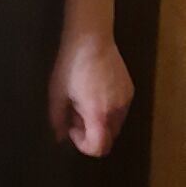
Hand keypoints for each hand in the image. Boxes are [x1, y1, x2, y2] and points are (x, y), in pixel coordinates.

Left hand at [47, 34, 133, 156]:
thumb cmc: (70, 65)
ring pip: (114, 125)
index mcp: (98, 113)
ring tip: (84, 99)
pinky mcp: (130, 91)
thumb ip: (57, 119)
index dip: (83, 145)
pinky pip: (120, 110)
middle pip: (107, 138)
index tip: (72, 129)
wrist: (91, 39)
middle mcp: (117, 110)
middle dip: (90, 132)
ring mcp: (126, 100)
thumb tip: (59, 138)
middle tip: (75, 112)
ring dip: (99, 121)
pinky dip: (108, 110)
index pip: (99, 148)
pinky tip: (95, 91)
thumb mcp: (57, 93)